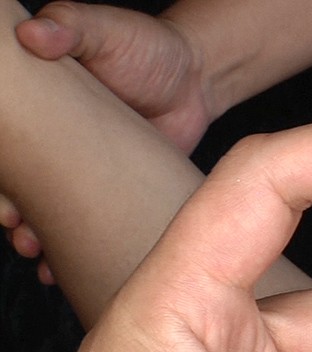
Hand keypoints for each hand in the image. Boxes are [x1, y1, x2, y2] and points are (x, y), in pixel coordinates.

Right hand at [5, 1, 211, 280]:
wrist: (197, 79)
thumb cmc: (147, 48)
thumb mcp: (105, 30)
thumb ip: (70, 27)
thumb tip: (33, 33)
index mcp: (39, 109)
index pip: (7, 145)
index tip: (2, 192)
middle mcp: (54, 145)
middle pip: (18, 185)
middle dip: (11, 212)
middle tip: (17, 228)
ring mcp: (85, 173)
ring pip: (51, 214)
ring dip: (38, 239)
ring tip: (41, 257)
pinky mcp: (117, 193)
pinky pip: (94, 226)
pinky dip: (81, 247)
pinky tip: (68, 268)